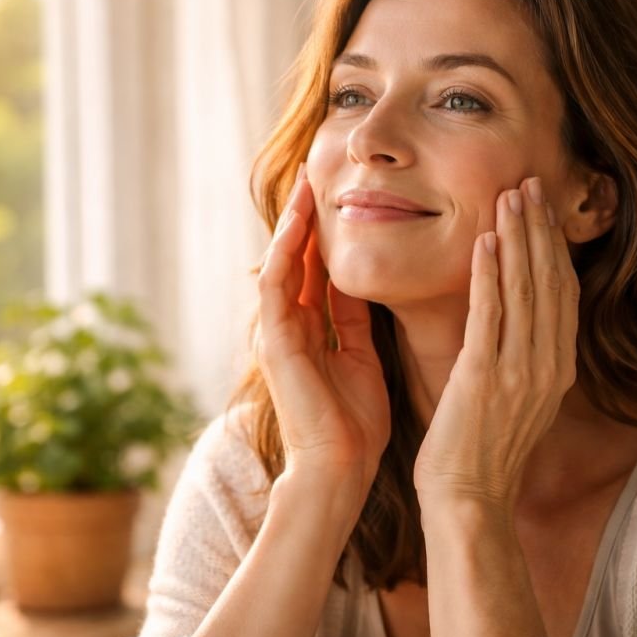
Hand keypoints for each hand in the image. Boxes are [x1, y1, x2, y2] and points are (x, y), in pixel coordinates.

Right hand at [256, 165, 390, 503]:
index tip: (348, 191)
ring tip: (308, 180)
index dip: (329, 230)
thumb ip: (355, 319)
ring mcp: (276, 331)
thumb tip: (363, 280)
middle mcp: (289, 324)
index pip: (317, 266)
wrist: (339, 468)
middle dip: (307, 215)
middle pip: (296, 256)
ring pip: (282, 261)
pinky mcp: (273, 341)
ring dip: (292, 222)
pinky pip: (276, 284)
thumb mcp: (362, 356)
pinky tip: (298, 220)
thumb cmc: (355, 423)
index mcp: (312, 328)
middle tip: (321, 168)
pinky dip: (285, 250)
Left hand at [413, 176, 578, 512]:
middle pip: (550, 282)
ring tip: (510, 196)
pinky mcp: (483, 378)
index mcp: (557, 370)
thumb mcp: (517, 402)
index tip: (544, 208)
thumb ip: (524, 361)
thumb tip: (519, 324)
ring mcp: (518, 372)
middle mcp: (547, 367)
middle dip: (540, 228)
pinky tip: (484, 241)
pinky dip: (489, 274)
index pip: (562, 294)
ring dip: (518, 238)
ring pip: (525, 289)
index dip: (554, 247)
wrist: (469, 502)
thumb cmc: (482, 455)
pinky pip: (489, 314)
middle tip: (530, 182)